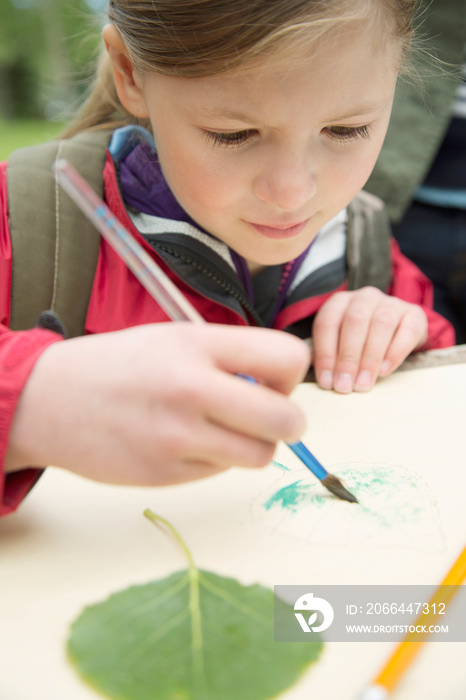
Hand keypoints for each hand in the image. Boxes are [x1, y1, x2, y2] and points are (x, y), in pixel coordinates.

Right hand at [6, 324, 308, 484]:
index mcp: (197, 346)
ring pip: (260, 455)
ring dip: (253, 445)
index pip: (288, 359)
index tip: (272, 379)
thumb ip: (230, 358)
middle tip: (267, 415)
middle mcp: (192, 391)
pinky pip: (221, 471)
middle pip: (287, 420)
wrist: (50, 401)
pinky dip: (215, 459)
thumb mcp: (176, 339)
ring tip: (222, 429)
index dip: (290, 374)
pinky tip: (184, 442)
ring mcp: (179, 439)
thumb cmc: (120, 365)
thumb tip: (281, 389)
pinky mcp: (167, 476)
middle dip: (288, 422)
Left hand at [312, 287, 427, 392]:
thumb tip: (326, 379)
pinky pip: (406, 332)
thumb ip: (331, 356)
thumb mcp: (341, 342)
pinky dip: (394, 353)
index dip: (325, 354)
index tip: (327, 381)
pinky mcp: (414, 314)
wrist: (399, 330)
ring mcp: (391, 303)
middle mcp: (364, 298)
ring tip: (363, 383)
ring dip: (370, 358)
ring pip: (380, 324)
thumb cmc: (362, 340)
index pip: (327, 324)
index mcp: (340, 302)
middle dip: (348, 358)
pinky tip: (384, 371)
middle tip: (345, 385)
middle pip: (354, 322)